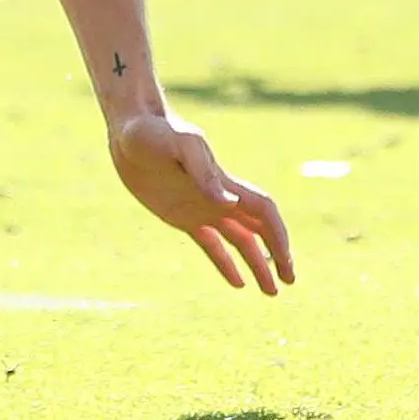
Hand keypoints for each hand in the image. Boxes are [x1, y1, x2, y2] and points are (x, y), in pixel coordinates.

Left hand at [108, 109, 292, 293]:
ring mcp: (202, 207)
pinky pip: (211, 244)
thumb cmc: (154, 132)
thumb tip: (231, 203)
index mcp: (224, 183)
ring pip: (240, 242)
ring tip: (270, 292)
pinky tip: (237, 282)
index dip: (278, 237)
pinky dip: (225, 264)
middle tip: (289, 282)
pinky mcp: (181, 215)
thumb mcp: (180, 146)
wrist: (129, 127)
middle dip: (278, 255)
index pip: (264, 213)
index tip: (286, 262)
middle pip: (259, 231)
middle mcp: (219, 198)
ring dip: (258, 265)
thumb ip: (204, 173)